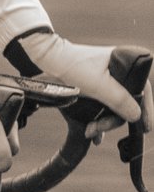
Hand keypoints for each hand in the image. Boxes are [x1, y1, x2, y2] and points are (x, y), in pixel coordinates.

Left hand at [13, 30, 146, 133]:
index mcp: (127, 64)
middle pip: (127, 102)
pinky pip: (102, 105)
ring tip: (89, 131)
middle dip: (113, 120)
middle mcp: (120, 71)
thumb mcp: (97, 85)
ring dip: (104, 121)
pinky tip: (93, 133)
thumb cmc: (72, 66)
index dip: (145, 110)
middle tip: (96, 129)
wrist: (47, 58)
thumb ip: (119, 100)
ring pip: (114, 106)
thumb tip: (136, 116)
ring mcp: (107, 79)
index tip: (145, 128)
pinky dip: (98, 118)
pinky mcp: (94, 87)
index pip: (143, 90)